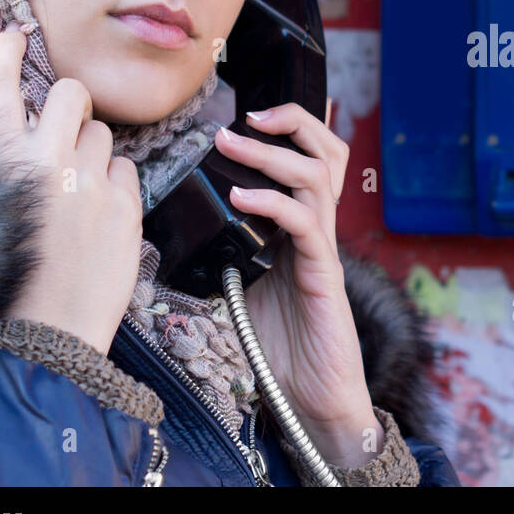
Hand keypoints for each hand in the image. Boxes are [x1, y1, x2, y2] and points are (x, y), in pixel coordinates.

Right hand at [0, 22, 142, 353]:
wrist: (48, 332)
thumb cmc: (14, 279)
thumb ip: (14, 169)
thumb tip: (33, 142)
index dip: (3, 55)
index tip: (12, 35)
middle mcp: (43, 161)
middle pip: (71, 94)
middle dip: (72, 104)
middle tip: (67, 130)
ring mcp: (88, 179)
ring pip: (104, 133)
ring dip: (96, 149)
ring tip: (82, 190)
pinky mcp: (125, 202)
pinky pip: (128, 169)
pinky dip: (118, 183)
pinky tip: (103, 212)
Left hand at [213, 100, 382, 466]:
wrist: (310, 398)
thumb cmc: (280, 345)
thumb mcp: (243, 285)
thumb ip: (229, 251)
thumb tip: (184, 228)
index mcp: (300, 226)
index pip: (310, 158)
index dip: (290, 127)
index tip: (246, 115)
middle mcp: (318, 229)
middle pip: (329, 152)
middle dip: (293, 122)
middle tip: (249, 116)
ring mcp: (324, 249)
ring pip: (318, 177)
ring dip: (272, 154)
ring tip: (233, 146)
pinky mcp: (324, 275)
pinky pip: (306, 224)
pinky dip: (273, 202)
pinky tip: (242, 198)